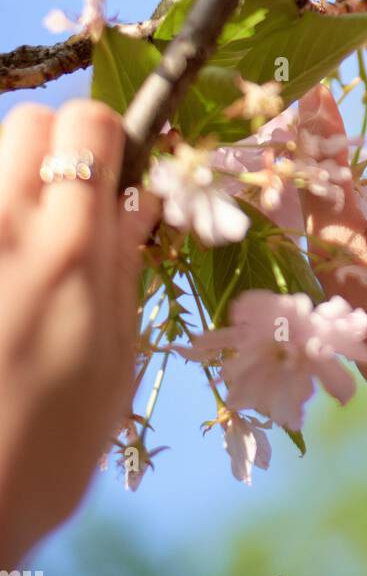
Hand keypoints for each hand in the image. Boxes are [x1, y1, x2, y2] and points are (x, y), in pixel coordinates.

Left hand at [0, 100, 151, 566]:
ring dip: (14, 185)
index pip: (88, 124)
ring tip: (28, 250)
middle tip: (72, 206)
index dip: (111, 138)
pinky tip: (5, 280)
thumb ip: (124, 264)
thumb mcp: (113, 360)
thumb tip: (144, 196)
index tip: (119, 174)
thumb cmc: (45, 452)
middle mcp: (3, 230)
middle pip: (25, 123)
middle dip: (55, 147)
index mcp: (68, 251)